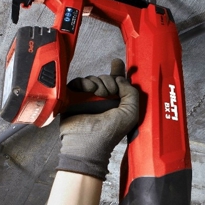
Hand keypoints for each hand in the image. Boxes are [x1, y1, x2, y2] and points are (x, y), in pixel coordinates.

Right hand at [57, 58, 138, 179]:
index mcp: (116, 102)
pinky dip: (84, 83)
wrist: (87, 142)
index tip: (117, 62)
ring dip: (98, 83)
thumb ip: (131, 92)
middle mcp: (102, 99)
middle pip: (106, 78)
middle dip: (109, 82)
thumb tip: (120, 77)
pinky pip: (78, 81)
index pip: (118, 83)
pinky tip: (88, 90)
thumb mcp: (130, 112)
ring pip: (93, 78)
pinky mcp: (73, 98)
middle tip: (109, 93)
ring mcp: (87, 98)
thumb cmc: (110, 132)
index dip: (118, 71)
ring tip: (97, 95)